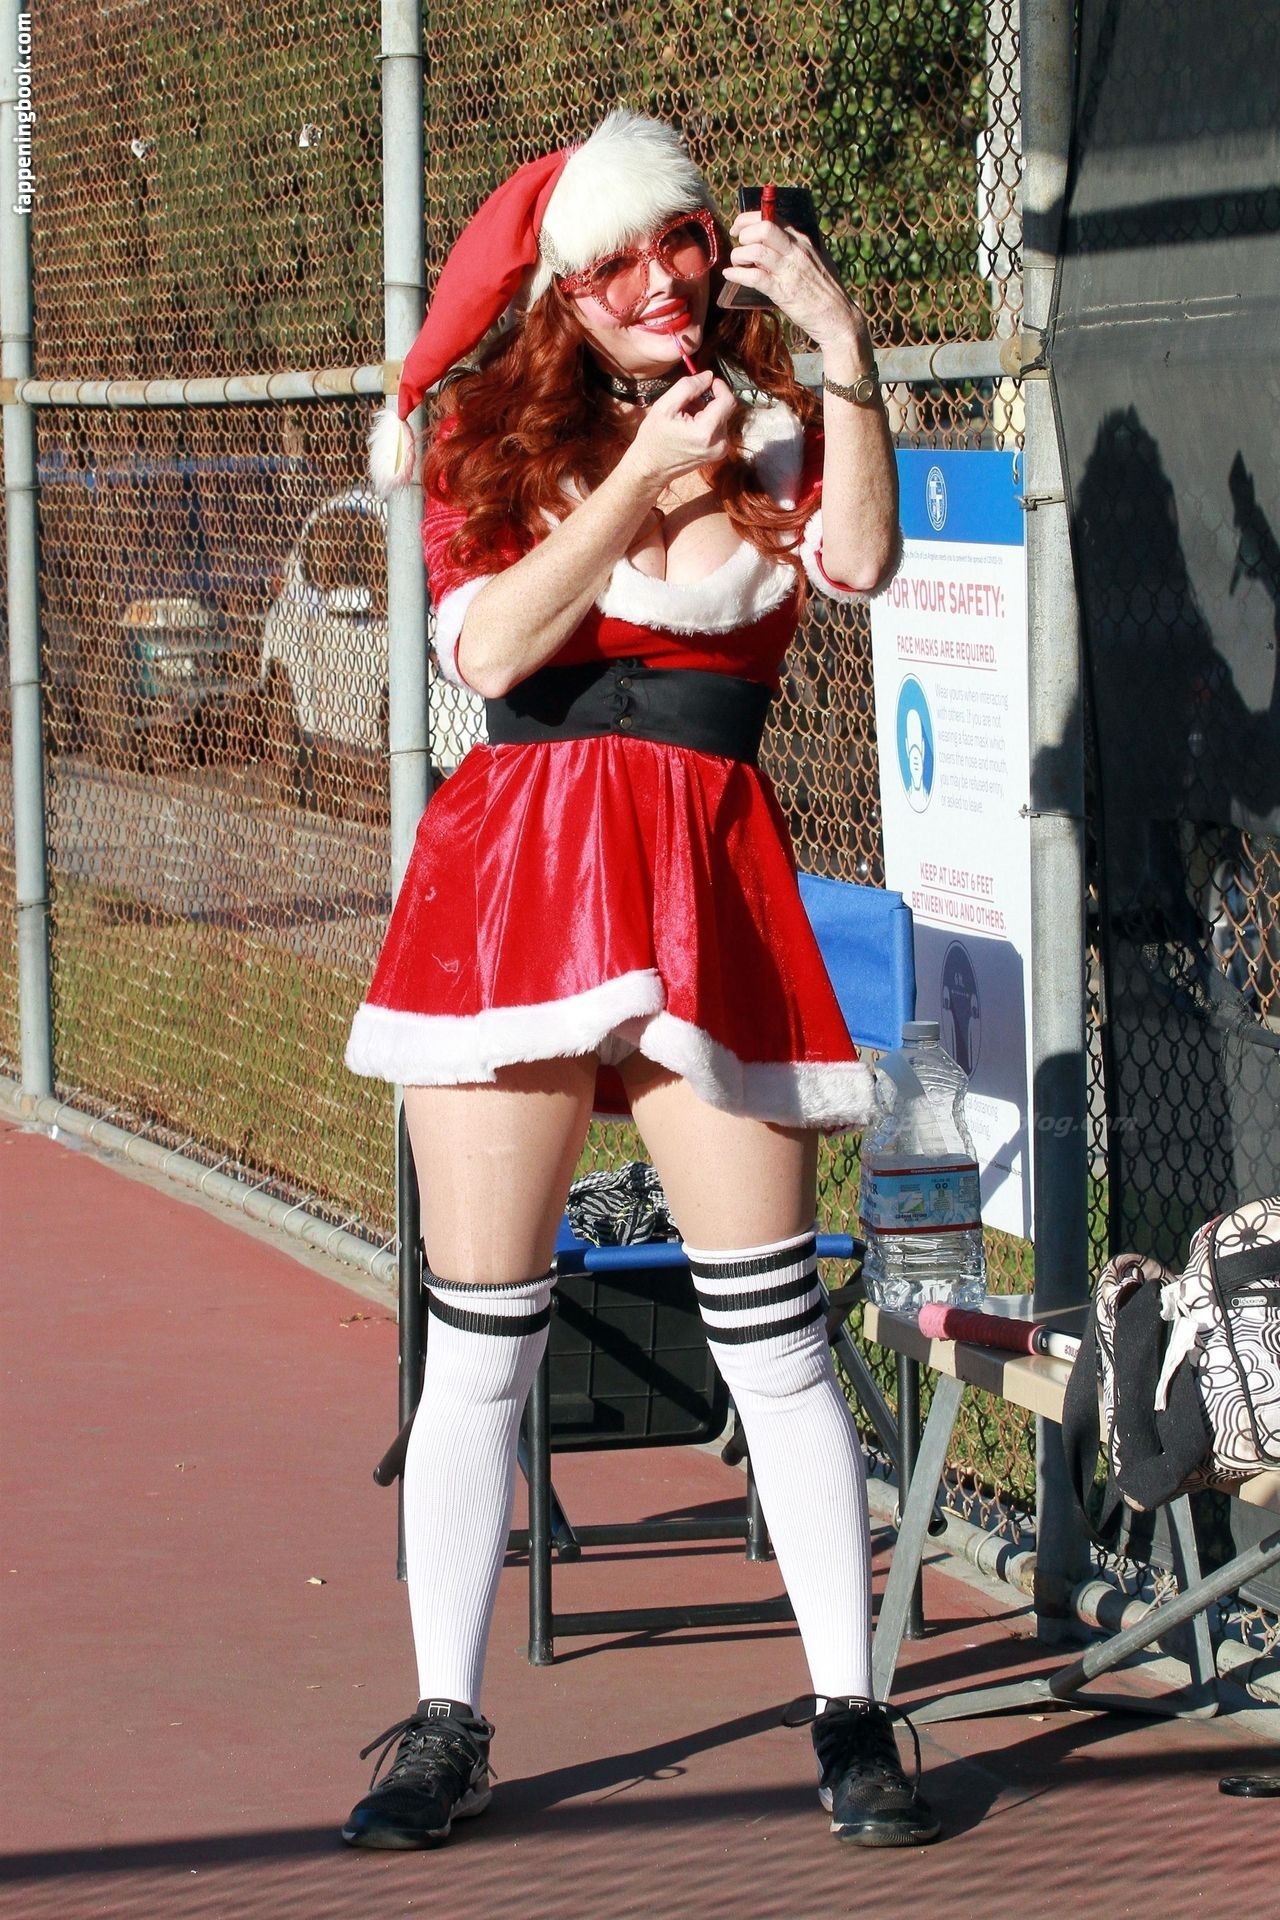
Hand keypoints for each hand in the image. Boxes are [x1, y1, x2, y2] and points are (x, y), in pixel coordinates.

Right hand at [620, 370, 737, 497]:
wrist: (651, 468)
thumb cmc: (654, 438)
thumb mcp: (665, 406)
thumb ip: (688, 386)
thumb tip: (708, 376)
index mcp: (706, 432)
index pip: (728, 400)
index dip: (718, 386)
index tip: (706, 382)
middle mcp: (719, 443)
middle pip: (726, 407)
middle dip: (709, 399)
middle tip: (687, 404)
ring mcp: (721, 450)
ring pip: (722, 416)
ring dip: (707, 410)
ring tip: (686, 417)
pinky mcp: (719, 452)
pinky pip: (719, 427)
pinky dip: (707, 421)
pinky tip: (691, 426)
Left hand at [725, 211, 871, 358]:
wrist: (837, 316)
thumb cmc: (823, 291)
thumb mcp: (812, 261)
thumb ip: (793, 251)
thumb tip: (770, 245)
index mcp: (802, 241)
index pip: (772, 218)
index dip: (749, 219)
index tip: (739, 229)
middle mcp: (796, 251)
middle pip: (763, 227)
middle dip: (743, 233)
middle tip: (737, 245)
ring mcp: (789, 270)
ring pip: (755, 251)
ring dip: (738, 256)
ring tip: (737, 265)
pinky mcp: (782, 291)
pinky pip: (754, 277)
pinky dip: (737, 274)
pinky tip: (731, 275)